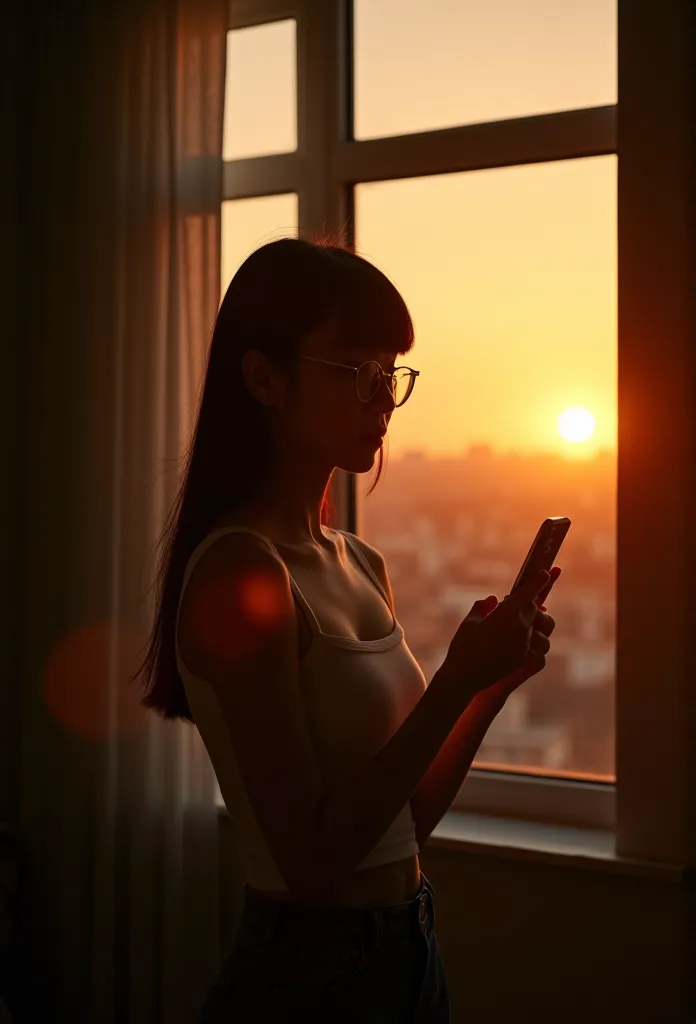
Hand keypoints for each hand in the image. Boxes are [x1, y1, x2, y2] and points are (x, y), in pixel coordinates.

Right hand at [439, 567, 557, 707]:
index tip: (545, 573)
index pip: (528, 593)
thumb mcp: (469, 622)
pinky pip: (530, 642)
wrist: (464, 677)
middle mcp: (519, 628)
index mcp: (506, 614)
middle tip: (513, 602)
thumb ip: (482, 607)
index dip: (538, 581)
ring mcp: (523, 644)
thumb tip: (493, 600)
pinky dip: (524, 636)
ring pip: (535, 626)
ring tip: (514, 622)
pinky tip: (509, 639)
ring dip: (528, 621)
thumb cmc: (462, 646)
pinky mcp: (523, 658)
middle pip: (533, 608)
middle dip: (526, 602)